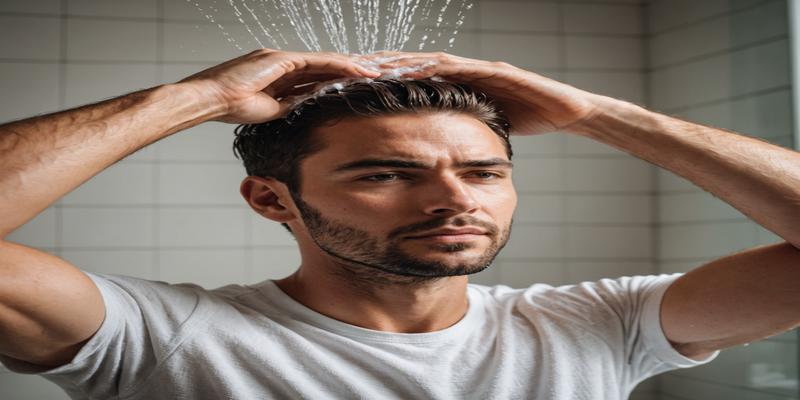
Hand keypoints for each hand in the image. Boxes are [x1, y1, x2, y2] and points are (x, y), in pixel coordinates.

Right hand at [178, 49, 381, 123]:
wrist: (213, 99)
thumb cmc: (232, 107)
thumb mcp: (270, 110)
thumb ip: (289, 105)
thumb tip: (306, 107)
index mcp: (278, 75)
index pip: (315, 77)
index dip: (336, 80)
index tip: (356, 86)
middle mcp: (282, 62)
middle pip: (323, 66)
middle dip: (349, 71)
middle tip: (373, 75)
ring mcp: (282, 58)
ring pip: (324, 61)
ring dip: (350, 66)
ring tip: (373, 72)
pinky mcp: (282, 58)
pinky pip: (317, 61)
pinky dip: (338, 65)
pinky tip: (355, 69)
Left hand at [358, 51, 610, 135]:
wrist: (566, 109)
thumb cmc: (526, 115)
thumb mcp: (483, 123)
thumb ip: (459, 125)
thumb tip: (434, 148)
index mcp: (456, 82)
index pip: (412, 78)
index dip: (381, 79)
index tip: (350, 86)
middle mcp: (463, 69)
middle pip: (412, 64)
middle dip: (379, 66)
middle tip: (344, 71)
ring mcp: (478, 67)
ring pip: (429, 61)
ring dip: (398, 63)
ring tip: (367, 68)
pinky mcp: (496, 71)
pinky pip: (460, 68)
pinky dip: (434, 68)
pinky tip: (410, 71)